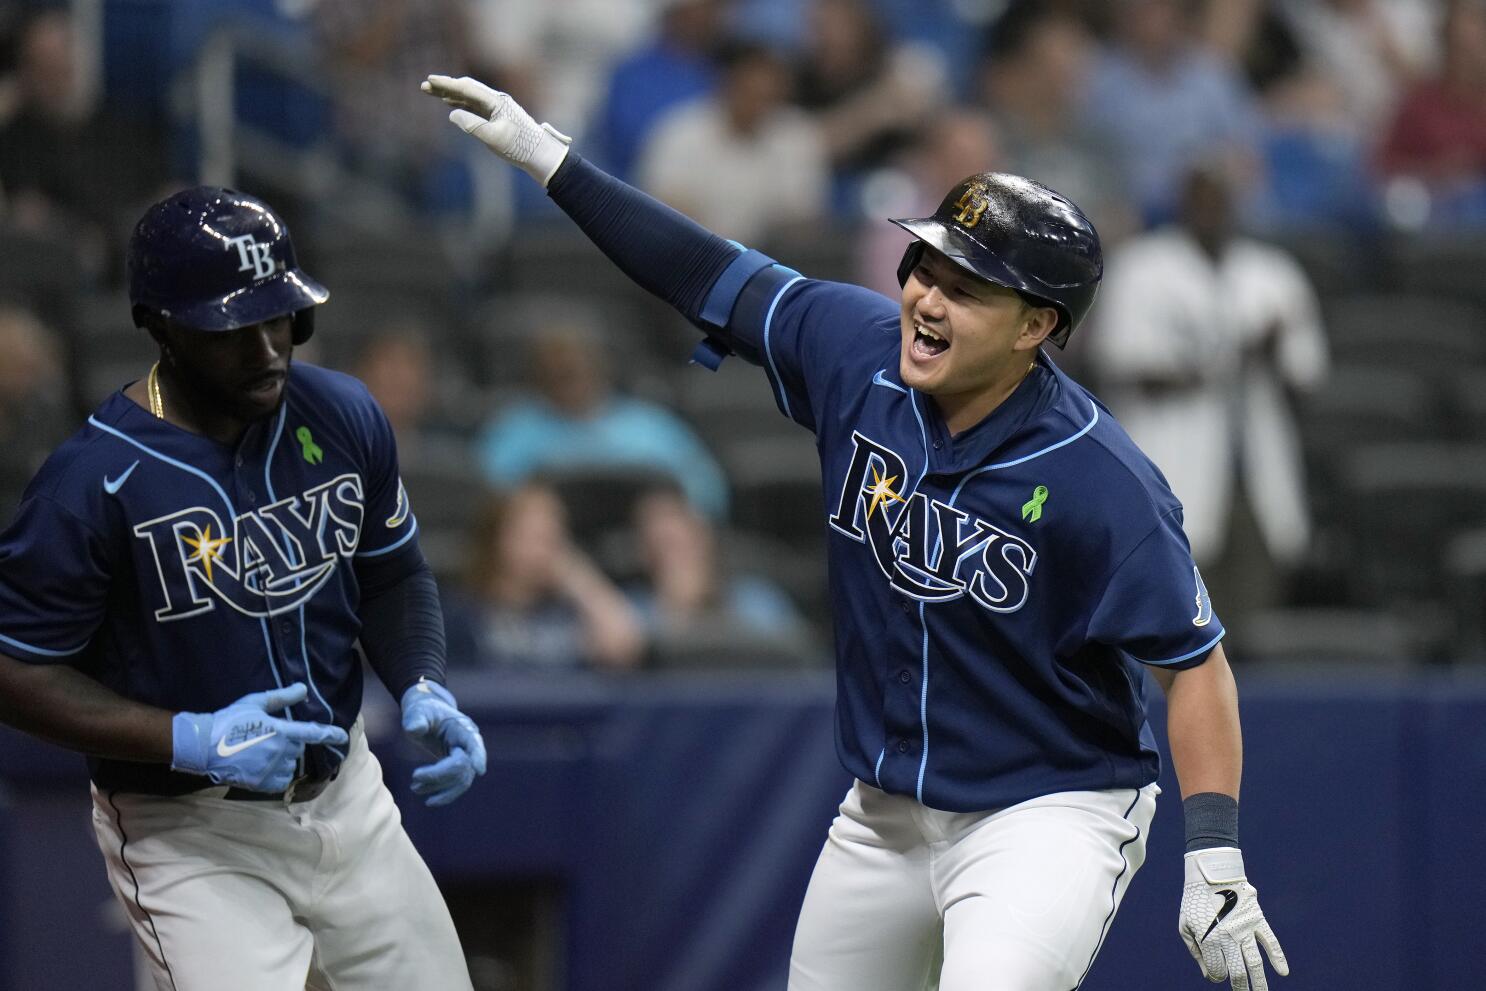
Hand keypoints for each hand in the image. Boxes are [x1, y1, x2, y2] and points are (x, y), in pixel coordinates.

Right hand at [171, 682, 348, 792]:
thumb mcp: (255, 703)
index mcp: (281, 731)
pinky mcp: (262, 784)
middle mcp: (280, 751)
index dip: (330, 735)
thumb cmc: (230, 721)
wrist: (204, 747)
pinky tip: (260, 766)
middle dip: (287, 743)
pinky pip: (280, 781)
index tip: (343, 737)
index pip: (313, 733)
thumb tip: (303, 689)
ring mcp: (271, 769)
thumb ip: (282, 698)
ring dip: (282, 760)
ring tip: (259, 752)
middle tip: (266, 738)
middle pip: (297, 749)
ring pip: (289, 766)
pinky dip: (275, 776)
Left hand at [400, 677, 487, 805]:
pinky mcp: (458, 767)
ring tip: (415, 789)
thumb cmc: (422, 711)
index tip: (479, 770)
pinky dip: (443, 793)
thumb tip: (414, 729)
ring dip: (439, 788)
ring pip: (461, 780)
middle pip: (463, 766)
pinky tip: (426, 796)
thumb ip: (415, 720)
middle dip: (439, 776)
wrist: (426, 715)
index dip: (478, 756)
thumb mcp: (417, 712)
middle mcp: (468, 744)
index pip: (474, 743)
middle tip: (414, 779)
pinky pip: (457, 785)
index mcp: (462, 728)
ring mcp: (466, 757)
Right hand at [421, 74, 570, 185]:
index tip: (430, 80)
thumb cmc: (519, 146)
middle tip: (425, 86)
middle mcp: (495, 101)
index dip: (447, 84)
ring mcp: (496, 108)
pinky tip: (449, 103)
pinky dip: (460, 103)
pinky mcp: (496, 117)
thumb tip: (453, 114)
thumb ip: (472, 125)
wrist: (539, 154)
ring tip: (431, 93)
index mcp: (495, 102)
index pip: (467, 89)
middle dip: (445, 87)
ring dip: (450, 94)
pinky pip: (474, 106)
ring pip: (469, 97)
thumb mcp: (493, 137)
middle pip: (466, 89)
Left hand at [1180, 847, 1288, 989]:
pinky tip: (1283, 972)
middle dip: (1240, 987)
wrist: (1211, 873)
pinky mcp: (1257, 920)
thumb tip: (1209, 975)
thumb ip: (1195, 951)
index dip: (1217, 976)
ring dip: (1260, 982)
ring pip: (1255, 963)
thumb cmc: (1195, 900)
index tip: (1216, 974)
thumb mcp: (1185, 924)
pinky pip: (1270, 942)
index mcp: (1208, 939)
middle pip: (1238, 972)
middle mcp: (1228, 938)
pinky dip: (1278, 957)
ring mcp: (1245, 929)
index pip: (1218, 971)